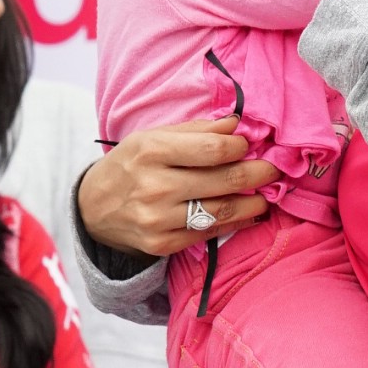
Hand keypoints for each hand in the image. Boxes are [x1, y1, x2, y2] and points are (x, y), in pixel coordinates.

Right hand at [78, 117, 278, 257]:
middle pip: (222, 180)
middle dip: (257, 174)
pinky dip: (235, 224)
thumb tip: (237, 124)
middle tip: (274, 169)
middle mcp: (154, 185)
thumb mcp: (152, 137)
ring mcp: (158, 218)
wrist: (92, 209)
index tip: (250, 145)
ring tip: (266, 195)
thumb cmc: (129, 165)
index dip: (239, 147)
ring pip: (220, 211)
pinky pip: (208, 234)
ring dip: (252, 203)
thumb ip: (196, 131)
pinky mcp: (162, 244)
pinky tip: (248, 214)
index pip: (212, 149)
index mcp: (151, 150)